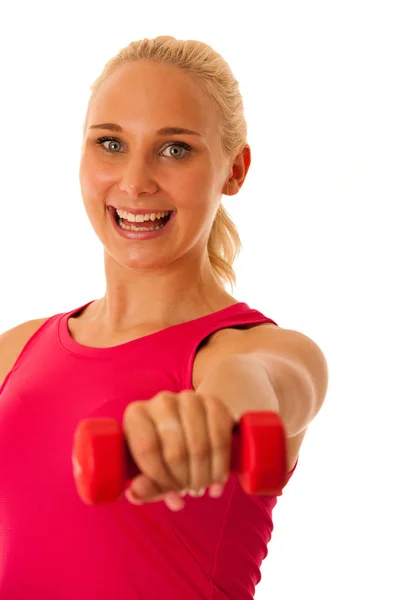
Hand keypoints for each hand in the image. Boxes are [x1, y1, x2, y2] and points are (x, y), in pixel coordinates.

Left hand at [122, 390, 234, 510]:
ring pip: (199, 447)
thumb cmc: (166, 452)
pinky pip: (220, 438)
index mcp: (136, 415)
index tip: (170, 491)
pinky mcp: (214, 402)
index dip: (159, 478)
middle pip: (175, 451)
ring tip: (202, 486)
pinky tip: (217, 477)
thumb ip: (143, 486)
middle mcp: (161, 402)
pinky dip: (220, 465)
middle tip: (190, 491)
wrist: (196, 424)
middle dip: (185, 480)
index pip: (146, 449)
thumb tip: (136, 493)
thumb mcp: (152, 470)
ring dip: (203, 476)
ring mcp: (189, 399)